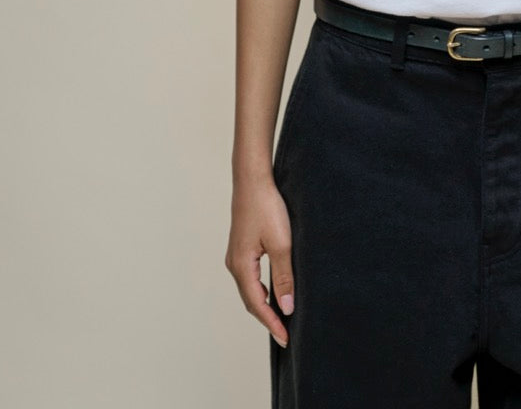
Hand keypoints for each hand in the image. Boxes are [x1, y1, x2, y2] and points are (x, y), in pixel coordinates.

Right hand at [225, 172, 295, 347]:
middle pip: (251, 301)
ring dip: (264, 304)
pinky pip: (250, 277)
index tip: (286, 339)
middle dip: (267, 318)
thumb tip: (286, 307)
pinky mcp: (241, 247)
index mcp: (242, 267)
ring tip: (280, 317)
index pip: (258, 305)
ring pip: (250, 289)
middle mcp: (234, 264)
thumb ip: (284, 276)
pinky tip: (272, 290)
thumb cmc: (266, 208)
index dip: (272, 323)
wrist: (252, 180)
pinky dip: (261, 289)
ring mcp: (236, 256)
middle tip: (285, 334)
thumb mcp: (281, 244)